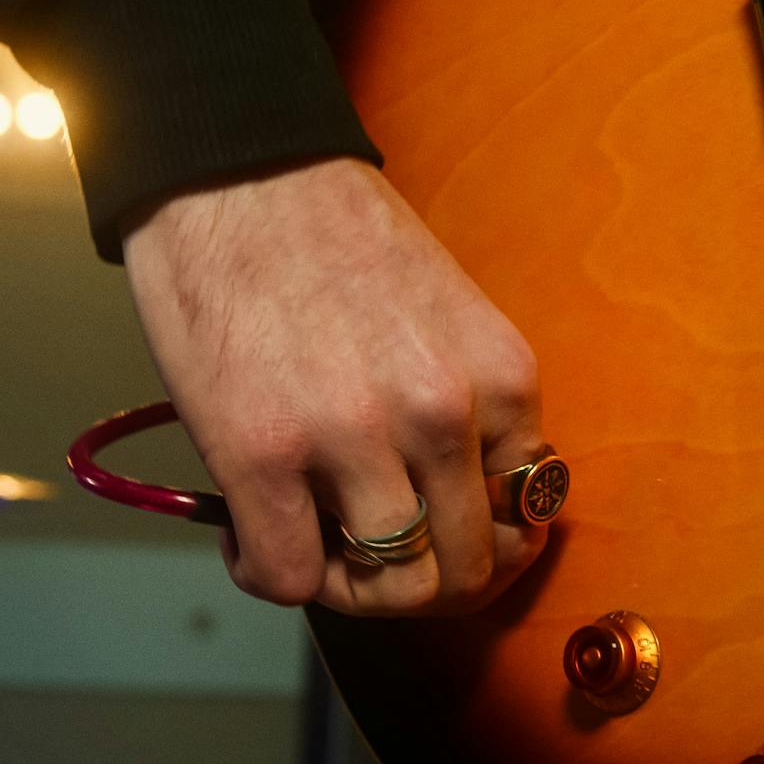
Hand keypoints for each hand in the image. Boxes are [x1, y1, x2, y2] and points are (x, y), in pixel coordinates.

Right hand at [121, 158, 547, 614]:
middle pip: (463, 571)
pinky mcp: (262, 455)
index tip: (438, 543)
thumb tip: (462, 509)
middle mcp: (443, 414)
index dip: (480, 548)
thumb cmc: (337, 241)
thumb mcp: (450, 320)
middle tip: (370, 563)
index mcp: (503, 377)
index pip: (525, 520)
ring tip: (312, 550)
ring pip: (390, 588)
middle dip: (420, 587)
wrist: (238, 174)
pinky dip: (270, 575)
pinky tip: (250, 538)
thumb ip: (470, 408)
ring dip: (349, 590)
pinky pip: (289, 576)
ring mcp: (354, 438)